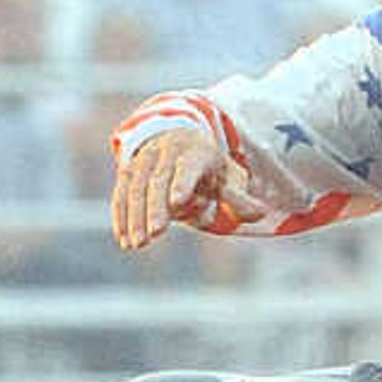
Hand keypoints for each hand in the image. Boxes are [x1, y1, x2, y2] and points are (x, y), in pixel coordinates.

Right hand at [110, 123, 227, 249]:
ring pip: (135, 188)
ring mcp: (143, 161)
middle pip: (158, 180)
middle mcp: (165, 153)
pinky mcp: (128, 172)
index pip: (188, 168)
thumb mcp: (225, 176)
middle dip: (155, 208)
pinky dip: (120, 216)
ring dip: (134, 217)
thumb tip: (261, 214)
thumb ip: (238, 197)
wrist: (176, 137)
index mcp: (194, 152)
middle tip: (154, 235)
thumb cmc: (206, 165)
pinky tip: (123, 239)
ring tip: (137, 244)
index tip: (177, 203)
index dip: (182, 184)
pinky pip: (121, 193)